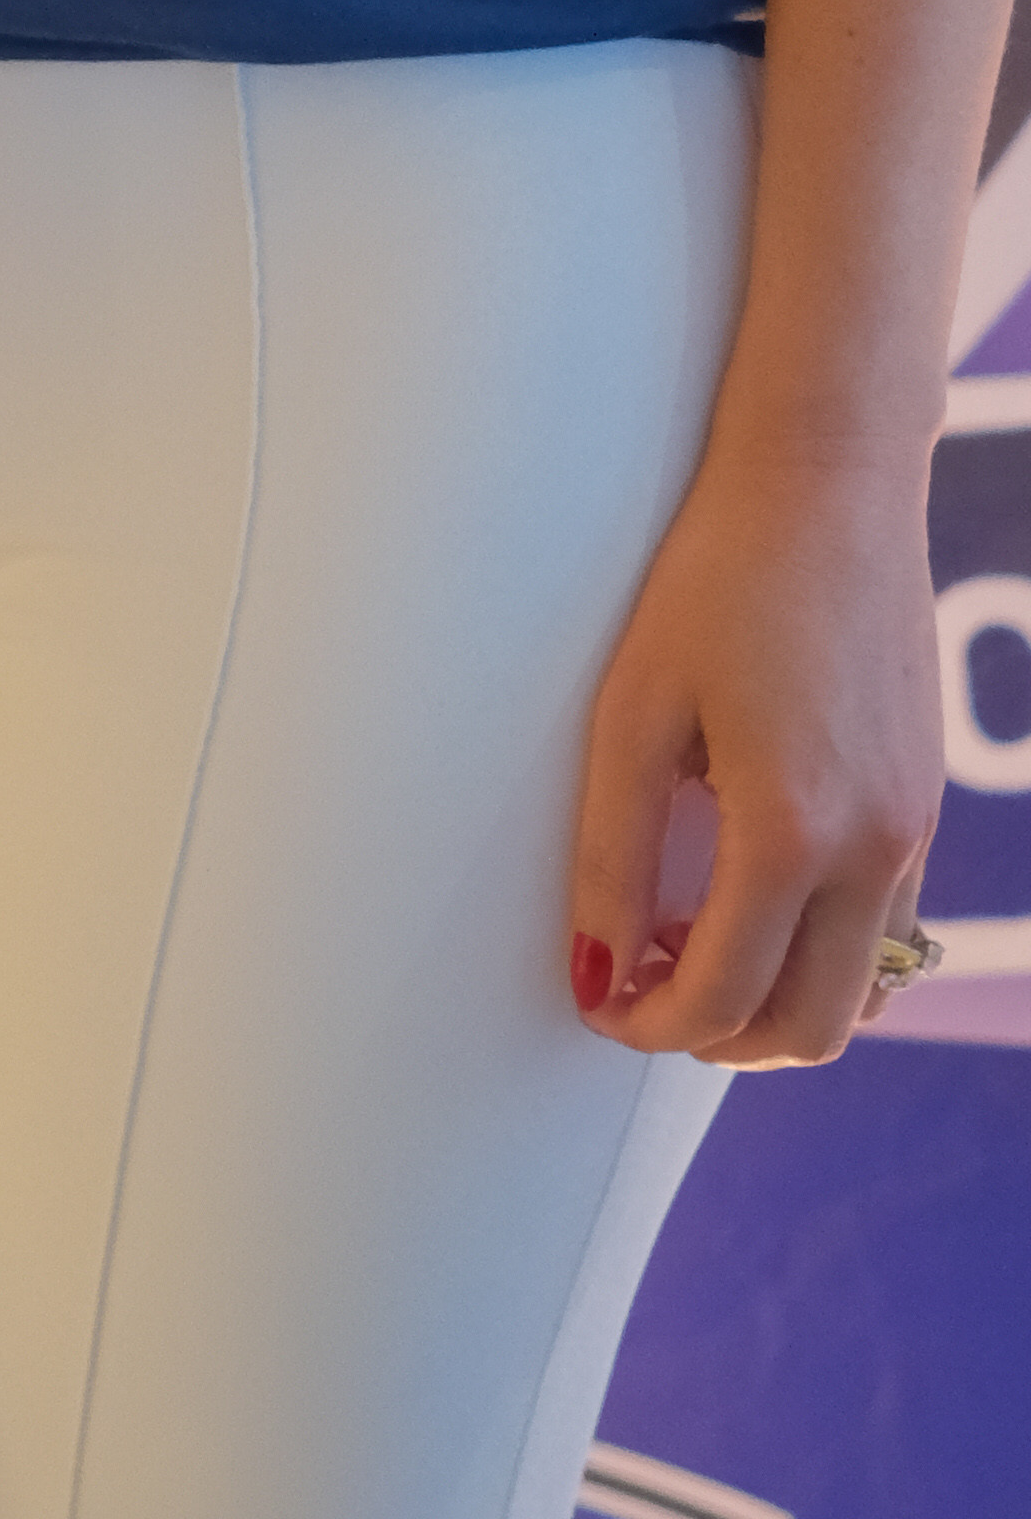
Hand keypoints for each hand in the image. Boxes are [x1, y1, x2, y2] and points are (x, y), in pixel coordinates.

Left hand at [565, 433, 943, 1063]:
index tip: (598, 1003)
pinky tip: (749, 888)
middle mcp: (874, 848)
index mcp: (794, 831)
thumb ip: (611, 853)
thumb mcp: (633, 709)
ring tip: (688, 936)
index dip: (648, 1023)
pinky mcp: (924, 803)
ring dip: (775, 997)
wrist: (828, 482)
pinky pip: (886, 927)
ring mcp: (914, 829)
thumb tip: (595, 971)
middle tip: (642, 986)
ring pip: (860, 989)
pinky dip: (821, 947)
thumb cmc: (716, 576)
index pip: (723, 996)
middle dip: (719, 1036)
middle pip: (809, 1027)